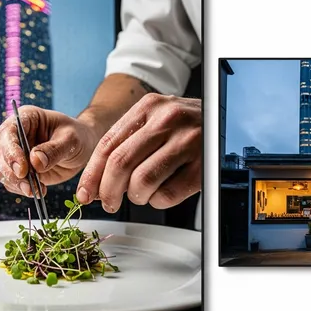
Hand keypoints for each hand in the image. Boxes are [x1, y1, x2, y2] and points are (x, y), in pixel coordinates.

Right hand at [0, 106, 98, 196]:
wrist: (82, 148)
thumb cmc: (77, 136)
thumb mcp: (71, 140)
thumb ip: (54, 150)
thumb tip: (34, 162)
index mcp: (25, 119)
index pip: (7, 133)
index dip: (10, 151)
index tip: (22, 169)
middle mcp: (15, 136)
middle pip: (0, 154)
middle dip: (12, 172)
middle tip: (29, 186)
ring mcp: (15, 154)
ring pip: (2, 170)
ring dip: (16, 183)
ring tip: (36, 190)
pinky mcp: (19, 170)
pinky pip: (11, 182)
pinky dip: (21, 189)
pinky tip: (38, 191)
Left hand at [76, 94, 201, 211]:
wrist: (225, 116)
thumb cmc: (183, 125)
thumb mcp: (155, 119)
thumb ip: (126, 142)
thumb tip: (96, 181)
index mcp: (148, 107)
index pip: (108, 144)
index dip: (92, 174)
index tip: (84, 193)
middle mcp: (168, 120)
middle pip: (120, 164)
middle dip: (108, 191)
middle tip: (108, 203)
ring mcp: (188, 142)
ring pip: (142, 181)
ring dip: (135, 196)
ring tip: (140, 194)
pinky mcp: (203, 166)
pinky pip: (167, 194)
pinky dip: (158, 201)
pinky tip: (160, 193)